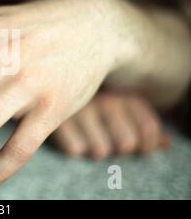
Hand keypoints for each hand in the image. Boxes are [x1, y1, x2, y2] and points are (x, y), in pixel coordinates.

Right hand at [51, 91, 169, 159]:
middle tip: (110, 139)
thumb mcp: (122, 98)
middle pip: (126, 143)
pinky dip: (74, 146)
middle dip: (119, 146)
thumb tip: (166, 145)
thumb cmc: (94, 90)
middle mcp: (105, 99)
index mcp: (124, 92)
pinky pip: (75, 149)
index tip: (139, 147)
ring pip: (101, 150)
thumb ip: (144, 122)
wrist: (52, 69)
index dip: (147, 145)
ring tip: (90, 136)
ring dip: (97, 148)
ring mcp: (81, 108)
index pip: (147, 128)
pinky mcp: (57, 117)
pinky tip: (72, 134)